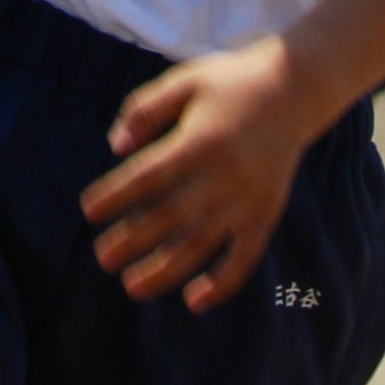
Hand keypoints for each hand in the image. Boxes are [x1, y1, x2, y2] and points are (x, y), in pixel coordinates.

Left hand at [81, 38, 332, 310]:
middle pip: (170, 216)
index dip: (116, 195)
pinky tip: (195, 302)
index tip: (89, 211)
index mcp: (201, 140)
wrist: (295, 89)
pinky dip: (222, 283)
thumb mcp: (184, 81)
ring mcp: (248, 198)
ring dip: (166, 270)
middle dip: (133, 240)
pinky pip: (245, 257)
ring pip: (202, 243)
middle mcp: (225, 174)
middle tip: (102, 258)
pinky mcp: (266, 213)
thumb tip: (115, 146)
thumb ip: (145, 109)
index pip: (149, 176)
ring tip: (132, 287)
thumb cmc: (230, 84)